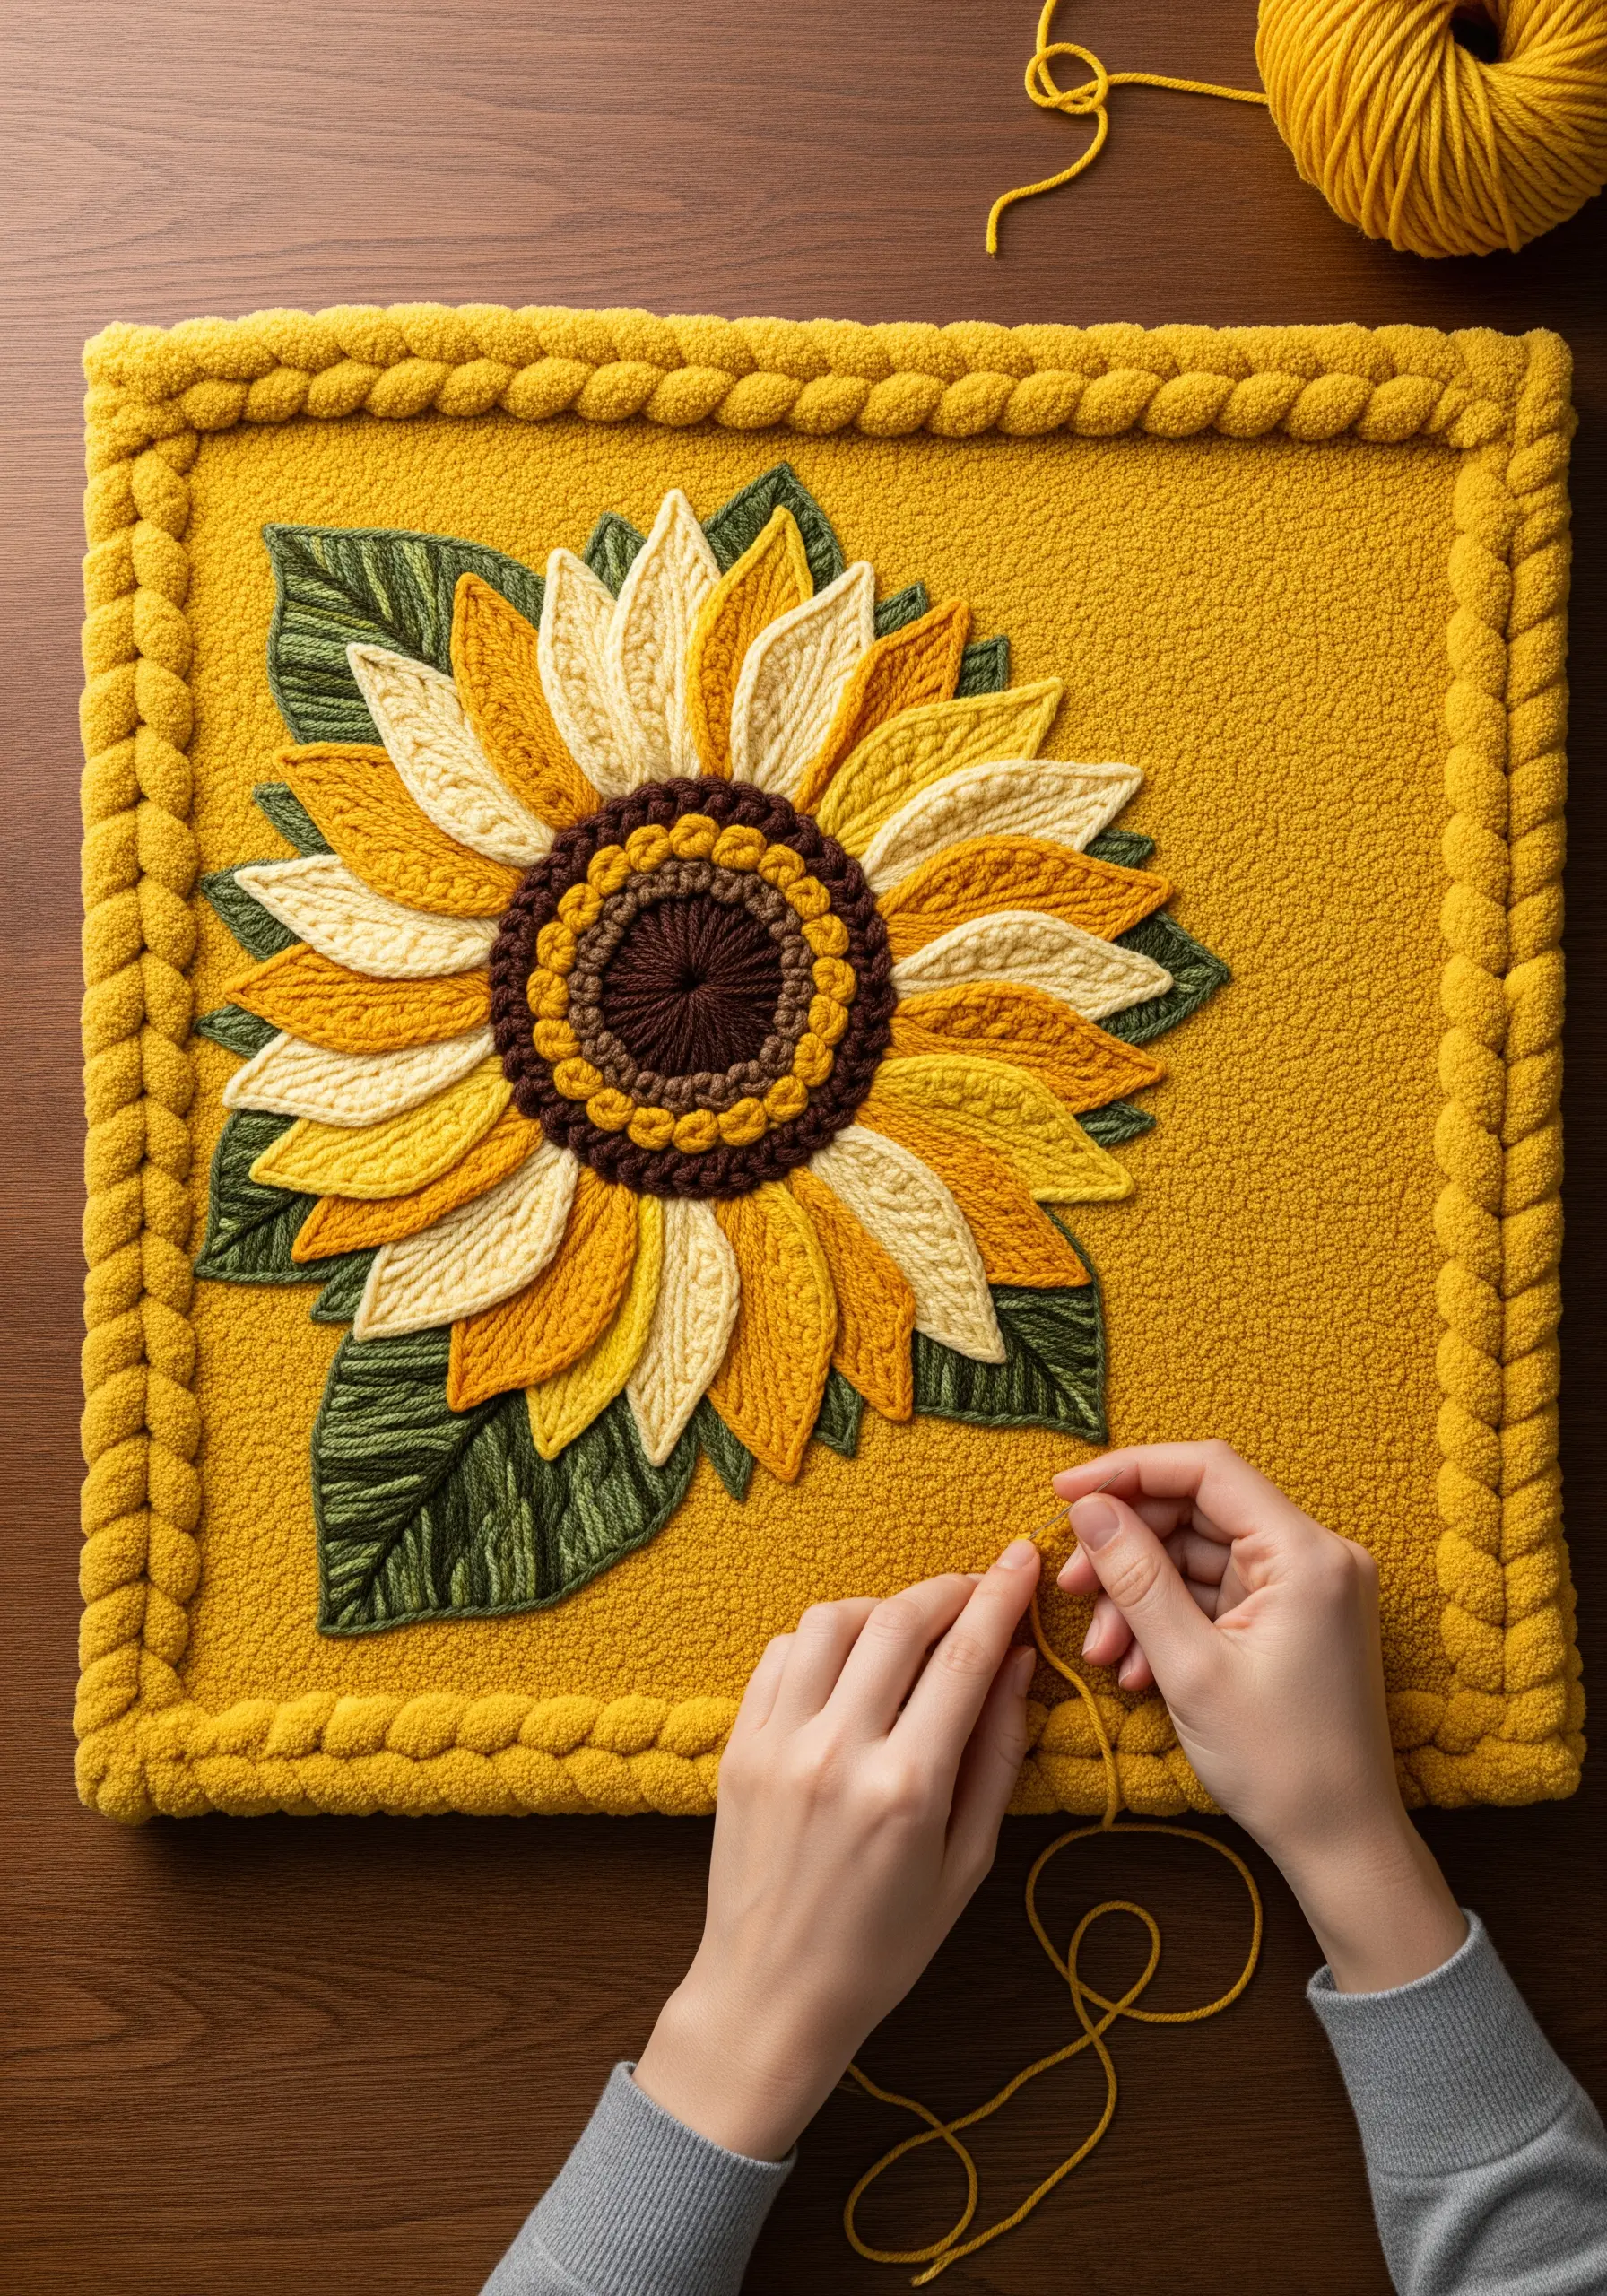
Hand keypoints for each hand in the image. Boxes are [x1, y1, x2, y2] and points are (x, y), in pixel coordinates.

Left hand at [633, 1543, 1041, 2158]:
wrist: (770, 1996)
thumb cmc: (882, 1947)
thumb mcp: (966, 1863)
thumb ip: (996, 1756)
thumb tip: (1016, 1663)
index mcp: (907, 1788)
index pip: (964, 1656)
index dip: (1000, 1595)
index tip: (1023, 1558)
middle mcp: (837, 1752)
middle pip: (899, 1621)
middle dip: (948, 1589)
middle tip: (975, 1589)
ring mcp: (777, 1744)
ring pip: (832, 1621)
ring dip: (882, 1607)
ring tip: (910, 1630)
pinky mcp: (738, 1747)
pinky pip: (781, 1654)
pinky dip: (822, 1638)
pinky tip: (849, 1661)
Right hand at [1053, 1442, 1466, 1993]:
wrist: (1342, 1844)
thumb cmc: (1280, 1764)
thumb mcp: (1189, 1667)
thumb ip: (1135, 1576)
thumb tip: (1088, 1507)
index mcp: (1306, 1554)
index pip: (1207, 1470)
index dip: (1128, 1471)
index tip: (1064, 1493)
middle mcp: (1316, 1557)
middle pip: (1198, 1512)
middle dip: (1126, 1547)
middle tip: (1071, 1587)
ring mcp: (1308, 1589)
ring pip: (1199, 1558)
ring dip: (1141, 1594)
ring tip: (1102, 1649)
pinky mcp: (1295, 1620)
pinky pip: (1217, 1595)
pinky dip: (1171, 1621)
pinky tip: (1135, 1667)